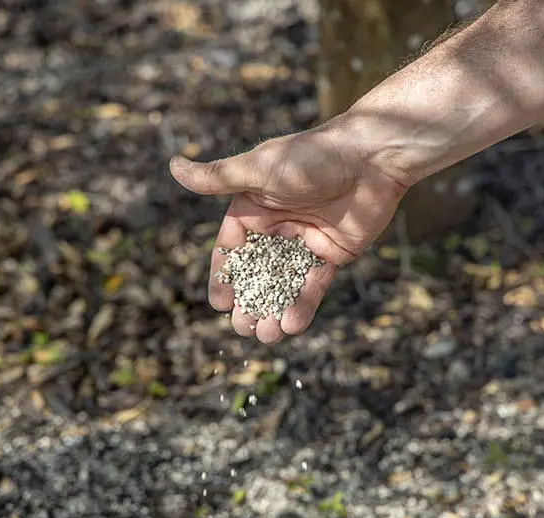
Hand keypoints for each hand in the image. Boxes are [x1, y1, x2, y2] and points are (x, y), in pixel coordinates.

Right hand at [169, 118, 409, 344]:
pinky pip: (313, 284)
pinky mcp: (333, 253)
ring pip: (284, 283)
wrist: (371, 158)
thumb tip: (172, 166)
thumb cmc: (312, 155)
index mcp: (254, 206)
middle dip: (249, 301)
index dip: (224, 276)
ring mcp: (305, 241)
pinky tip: (292, 325)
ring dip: (274, 310)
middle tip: (243, 328)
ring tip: (265, 336)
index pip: (231, 247)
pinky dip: (303, 305)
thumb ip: (217, 178)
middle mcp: (277, 225)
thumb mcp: (259, 169)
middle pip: (257, 272)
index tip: (220, 304)